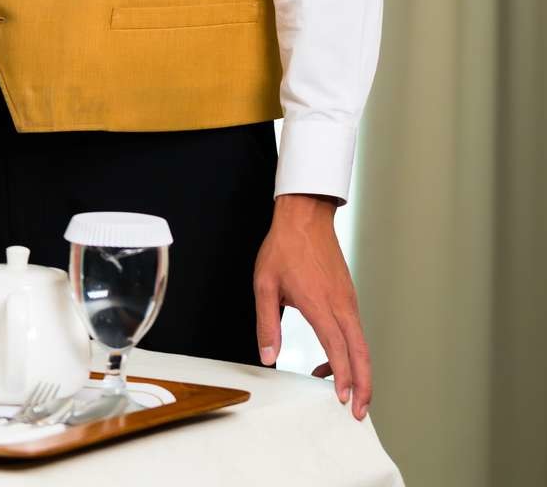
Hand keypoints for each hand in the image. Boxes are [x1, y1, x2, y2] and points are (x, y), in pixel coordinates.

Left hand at [253, 192, 371, 420]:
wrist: (305, 216)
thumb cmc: (284, 247)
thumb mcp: (264, 284)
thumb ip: (267, 324)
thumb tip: (268, 356)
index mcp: (319, 303)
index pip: (338, 348)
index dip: (342, 376)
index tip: (341, 399)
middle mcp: (340, 304)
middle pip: (361, 352)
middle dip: (363, 385)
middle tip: (358, 412)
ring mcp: (348, 299)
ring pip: (362, 343)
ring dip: (359, 371)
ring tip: (346, 392)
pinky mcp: (348, 296)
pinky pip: (355, 330)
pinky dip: (353, 352)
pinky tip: (336, 359)